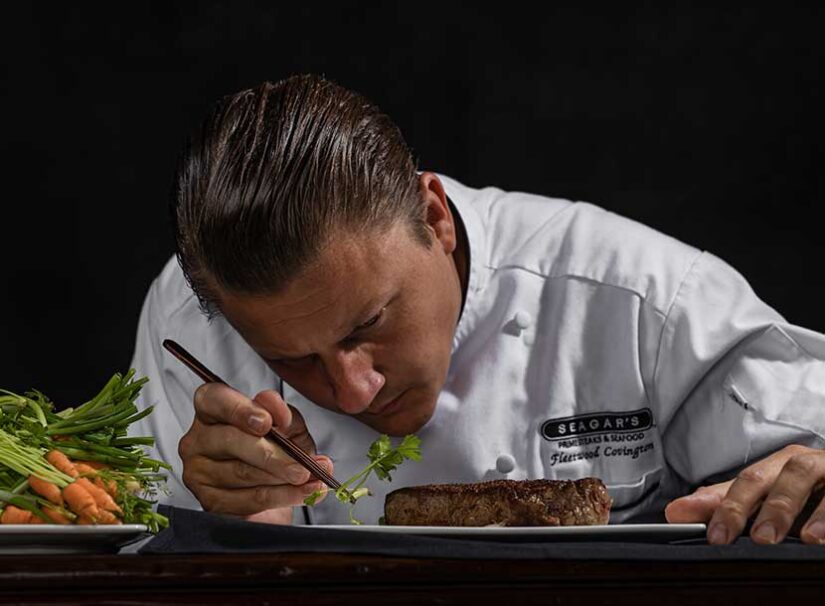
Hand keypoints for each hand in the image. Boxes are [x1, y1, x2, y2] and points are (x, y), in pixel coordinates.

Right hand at [178, 383, 332, 522]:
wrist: (278, 492)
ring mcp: (199, 472)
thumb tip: (275, 408)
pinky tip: (303, 492)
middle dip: (272, 455)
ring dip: (282, 478)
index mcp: (213, 409)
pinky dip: (282, 496)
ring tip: (309, 478)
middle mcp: (199, 438)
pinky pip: (249, 499)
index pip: (212, 399)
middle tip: (301, 466)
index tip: (267, 422)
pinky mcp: (210, 502)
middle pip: (230, 440)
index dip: (239, 409)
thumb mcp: (289, 427)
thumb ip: (284, 414)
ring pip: (242, 473)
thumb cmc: (279, 451)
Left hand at [665, 445, 824, 543]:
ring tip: (784, 537)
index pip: (743, 481)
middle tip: (745, 538)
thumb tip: (676, 511)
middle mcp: (799, 464)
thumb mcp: (767, 496)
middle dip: (753, 505)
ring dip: (789, 506)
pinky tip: (818, 537)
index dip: (724, 504)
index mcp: (776, 466)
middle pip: (771, 475)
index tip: (706, 530)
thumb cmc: (809, 491)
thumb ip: (726, 503)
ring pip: (804, 475)